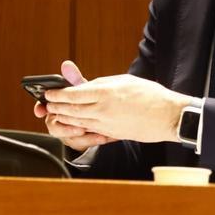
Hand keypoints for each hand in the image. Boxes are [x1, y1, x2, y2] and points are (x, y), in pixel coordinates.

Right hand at [32, 61, 115, 151]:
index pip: (42, 108)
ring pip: (68, 137)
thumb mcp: (81, 90)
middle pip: (53, 126)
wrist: (101, 118)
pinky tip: (103, 136)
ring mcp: (67, 133)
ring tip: (91, 131)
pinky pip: (81, 143)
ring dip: (80, 135)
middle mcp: (59, 121)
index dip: (40, 108)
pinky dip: (93, 139)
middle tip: (75, 123)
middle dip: (64, 126)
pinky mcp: (78, 141)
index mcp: (56, 108)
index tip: (40, 110)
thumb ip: (73, 80)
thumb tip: (67, 64)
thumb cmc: (87, 100)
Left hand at [43, 62, 190, 143]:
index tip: (49, 93)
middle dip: (56, 107)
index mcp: (105, 92)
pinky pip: (89, 130)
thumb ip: (100, 82)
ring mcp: (106, 124)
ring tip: (54, 114)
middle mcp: (103, 110)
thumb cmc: (149, 95)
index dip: (58, 94)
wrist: (168, 116)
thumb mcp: (123, 80)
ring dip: (63, 118)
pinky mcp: (111, 133)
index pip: (73, 94)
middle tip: (46, 105)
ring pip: (77, 122)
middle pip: (71, 110)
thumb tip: (83, 83)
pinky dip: (77, 127)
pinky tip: (72, 124)